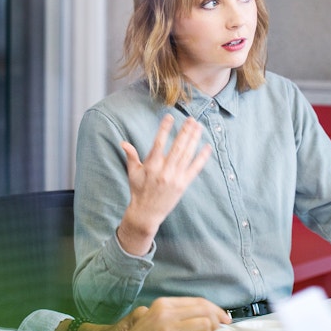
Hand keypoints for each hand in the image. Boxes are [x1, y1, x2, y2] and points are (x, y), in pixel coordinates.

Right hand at [102, 296, 229, 330]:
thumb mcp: (155, 318)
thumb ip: (175, 315)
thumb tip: (202, 317)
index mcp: (164, 304)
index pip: (198, 301)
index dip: (215, 309)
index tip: (223, 317)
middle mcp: (166, 313)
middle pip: (204, 310)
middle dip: (217, 320)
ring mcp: (168, 330)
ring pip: (204, 325)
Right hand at [118, 114, 211, 254]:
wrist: (146, 213)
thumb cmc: (138, 191)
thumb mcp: (132, 173)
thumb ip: (131, 156)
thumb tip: (123, 142)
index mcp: (151, 166)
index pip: (159, 143)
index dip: (164, 129)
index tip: (170, 117)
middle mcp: (164, 171)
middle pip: (177, 147)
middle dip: (185, 131)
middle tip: (191, 119)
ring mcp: (175, 178)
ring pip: (187, 155)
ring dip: (194, 139)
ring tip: (199, 127)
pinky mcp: (183, 184)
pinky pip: (195, 168)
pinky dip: (202, 157)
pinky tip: (207, 147)